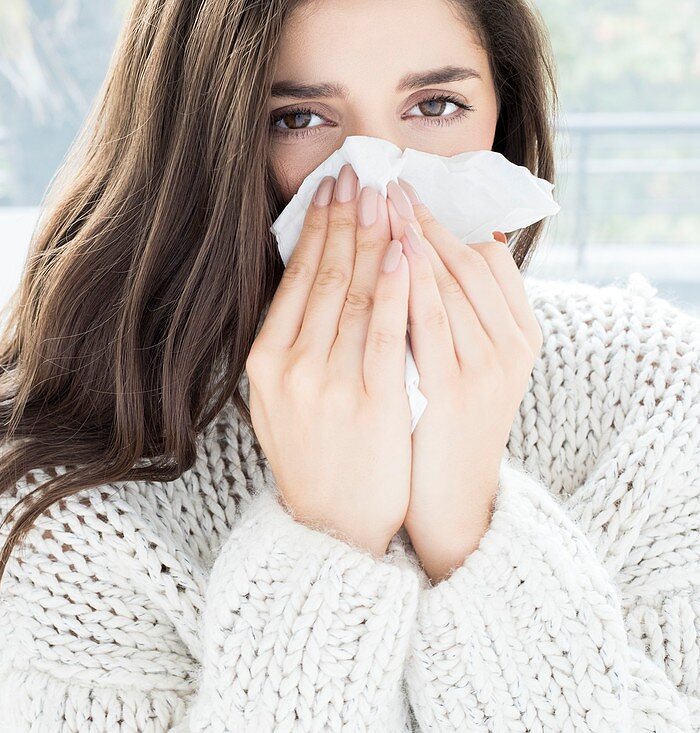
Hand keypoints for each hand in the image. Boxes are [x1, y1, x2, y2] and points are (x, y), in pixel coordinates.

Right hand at [247, 163, 410, 557]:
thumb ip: (288, 347)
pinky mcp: (372, 403)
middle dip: (344, 219)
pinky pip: (386, 333)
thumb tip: (306, 281)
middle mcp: (291, 369)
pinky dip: (395, 288)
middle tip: (360, 173)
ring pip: (354, 295)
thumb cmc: (312, 459)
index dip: (315, 229)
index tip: (331, 190)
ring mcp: (330, 385)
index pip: (293, 280)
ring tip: (385, 195)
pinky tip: (404, 252)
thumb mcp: (277, 403)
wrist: (332, 528)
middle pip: (322, 277)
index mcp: (264, 364)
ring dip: (372, 239)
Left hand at [384, 178, 543, 582]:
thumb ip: (451, 318)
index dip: (447, 216)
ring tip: (378, 198)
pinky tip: (385, 251)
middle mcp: (512, 344)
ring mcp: (487, 365)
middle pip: (466, 259)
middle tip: (386, 177)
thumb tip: (428, 257)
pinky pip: (428, 320)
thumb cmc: (443, 427)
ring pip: (448, 281)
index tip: (410, 185)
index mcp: (520, 334)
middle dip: (422, 216)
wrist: (447, 501)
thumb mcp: (458, 367)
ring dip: (411, 235)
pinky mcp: (456, 387)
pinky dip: (408, 280)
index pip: (487, 256)